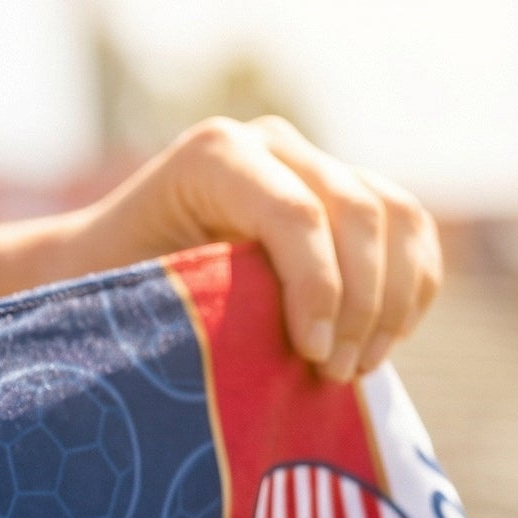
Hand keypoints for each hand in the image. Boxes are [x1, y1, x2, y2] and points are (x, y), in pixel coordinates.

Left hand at [64, 116, 442, 379]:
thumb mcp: (139, 293)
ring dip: (393, 300)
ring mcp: (312, 160)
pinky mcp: (344, 191)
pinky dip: (411, 286)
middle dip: (361, 303)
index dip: (319, 289)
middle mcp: (270, 143)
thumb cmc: (108, 288)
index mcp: (214, 155)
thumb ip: (204, 304)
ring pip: (397, 216)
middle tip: (336, 374)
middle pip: (359, 212)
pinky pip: (409, 229)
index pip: (296, 214)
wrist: (106, 262)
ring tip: (357, 368)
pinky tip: (383, 340)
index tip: (313, 356)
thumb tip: (272, 354)